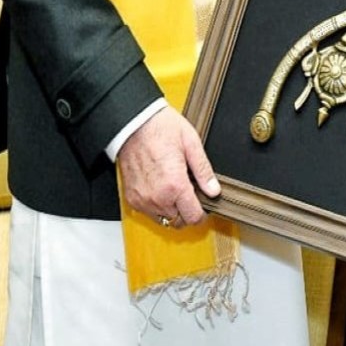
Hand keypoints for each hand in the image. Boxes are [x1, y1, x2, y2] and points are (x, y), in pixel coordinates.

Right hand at [116, 106, 220, 226]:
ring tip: (174, 188)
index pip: (193, 217)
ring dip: (172, 210)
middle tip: (190, 193)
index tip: (203, 204)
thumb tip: (214, 190)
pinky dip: (157, 206)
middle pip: (178, 222)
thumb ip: (204, 171)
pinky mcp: (132, 198)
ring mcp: (142, 199)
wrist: (133, 123)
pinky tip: (161, 188)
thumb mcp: (191, 144)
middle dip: (187, 211)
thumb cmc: (160, 128)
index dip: (202, 213)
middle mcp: (157, 197)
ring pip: (163, 220)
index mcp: (175, 185)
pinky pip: (148, 212)